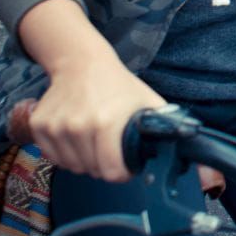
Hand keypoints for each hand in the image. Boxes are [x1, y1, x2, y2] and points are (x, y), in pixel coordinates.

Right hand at [29, 50, 165, 182]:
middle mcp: (78, 126)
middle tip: (110, 146)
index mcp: (107, 123)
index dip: (122, 172)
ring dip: (84, 160)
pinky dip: (65, 153)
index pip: (112, 172)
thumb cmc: (119, 86)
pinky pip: (53, 157)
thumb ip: (169, 132)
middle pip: (92, 171)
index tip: (126, 164)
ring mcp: (55, 126)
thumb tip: (195, 165)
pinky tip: (76, 135)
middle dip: (104, 165)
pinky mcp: (39, 125)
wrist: (81, 62)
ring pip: (71, 166)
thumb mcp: (150, 104)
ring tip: (94, 139)